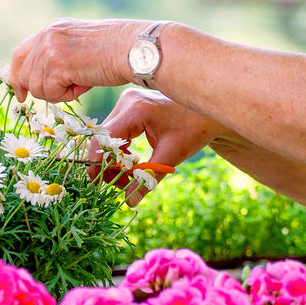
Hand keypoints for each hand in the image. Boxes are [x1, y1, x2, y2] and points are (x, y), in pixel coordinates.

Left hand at [10, 18, 141, 102]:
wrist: (133, 49)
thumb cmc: (118, 51)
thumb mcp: (81, 46)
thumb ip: (60, 56)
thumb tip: (46, 79)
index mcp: (53, 29)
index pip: (20, 53)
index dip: (17, 75)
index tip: (21, 92)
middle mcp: (47, 36)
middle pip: (24, 73)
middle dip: (38, 90)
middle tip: (59, 94)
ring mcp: (50, 50)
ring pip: (37, 88)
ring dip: (58, 94)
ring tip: (81, 83)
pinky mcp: (57, 65)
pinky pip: (50, 94)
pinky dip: (67, 96)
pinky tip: (84, 85)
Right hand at [96, 89, 222, 205]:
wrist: (207, 113)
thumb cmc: (194, 130)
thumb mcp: (171, 156)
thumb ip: (147, 178)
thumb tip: (129, 202)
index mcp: (136, 110)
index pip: (106, 138)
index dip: (98, 163)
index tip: (98, 184)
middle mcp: (127, 102)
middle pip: (104, 138)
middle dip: (108, 164)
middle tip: (120, 184)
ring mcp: (127, 102)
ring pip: (108, 137)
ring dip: (114, 159)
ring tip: (129, 176)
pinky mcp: (130, 106)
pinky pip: (116, 132)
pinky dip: (120, 151)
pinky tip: (133, 163)